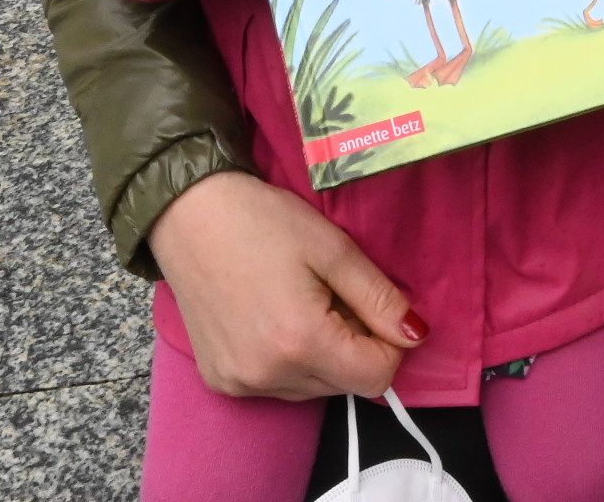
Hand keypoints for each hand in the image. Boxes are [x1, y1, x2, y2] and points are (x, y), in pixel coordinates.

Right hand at [147, 171, 421, 400]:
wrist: (187, 214)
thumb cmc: (262, 221)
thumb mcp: (332, 248)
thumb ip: (379, 297)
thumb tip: (416, 336)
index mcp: (301, 342)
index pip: (377, 377)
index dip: (389, 343)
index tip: (372, 306)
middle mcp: (268, 376)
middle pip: (346, 386)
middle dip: (354, 346)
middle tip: (331, 295)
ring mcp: (240, 383)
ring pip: (314, 389)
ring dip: (323, 356)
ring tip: (299, 303)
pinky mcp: (220, 381)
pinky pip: (278, 387)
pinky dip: (289, 362)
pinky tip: (271, 319)